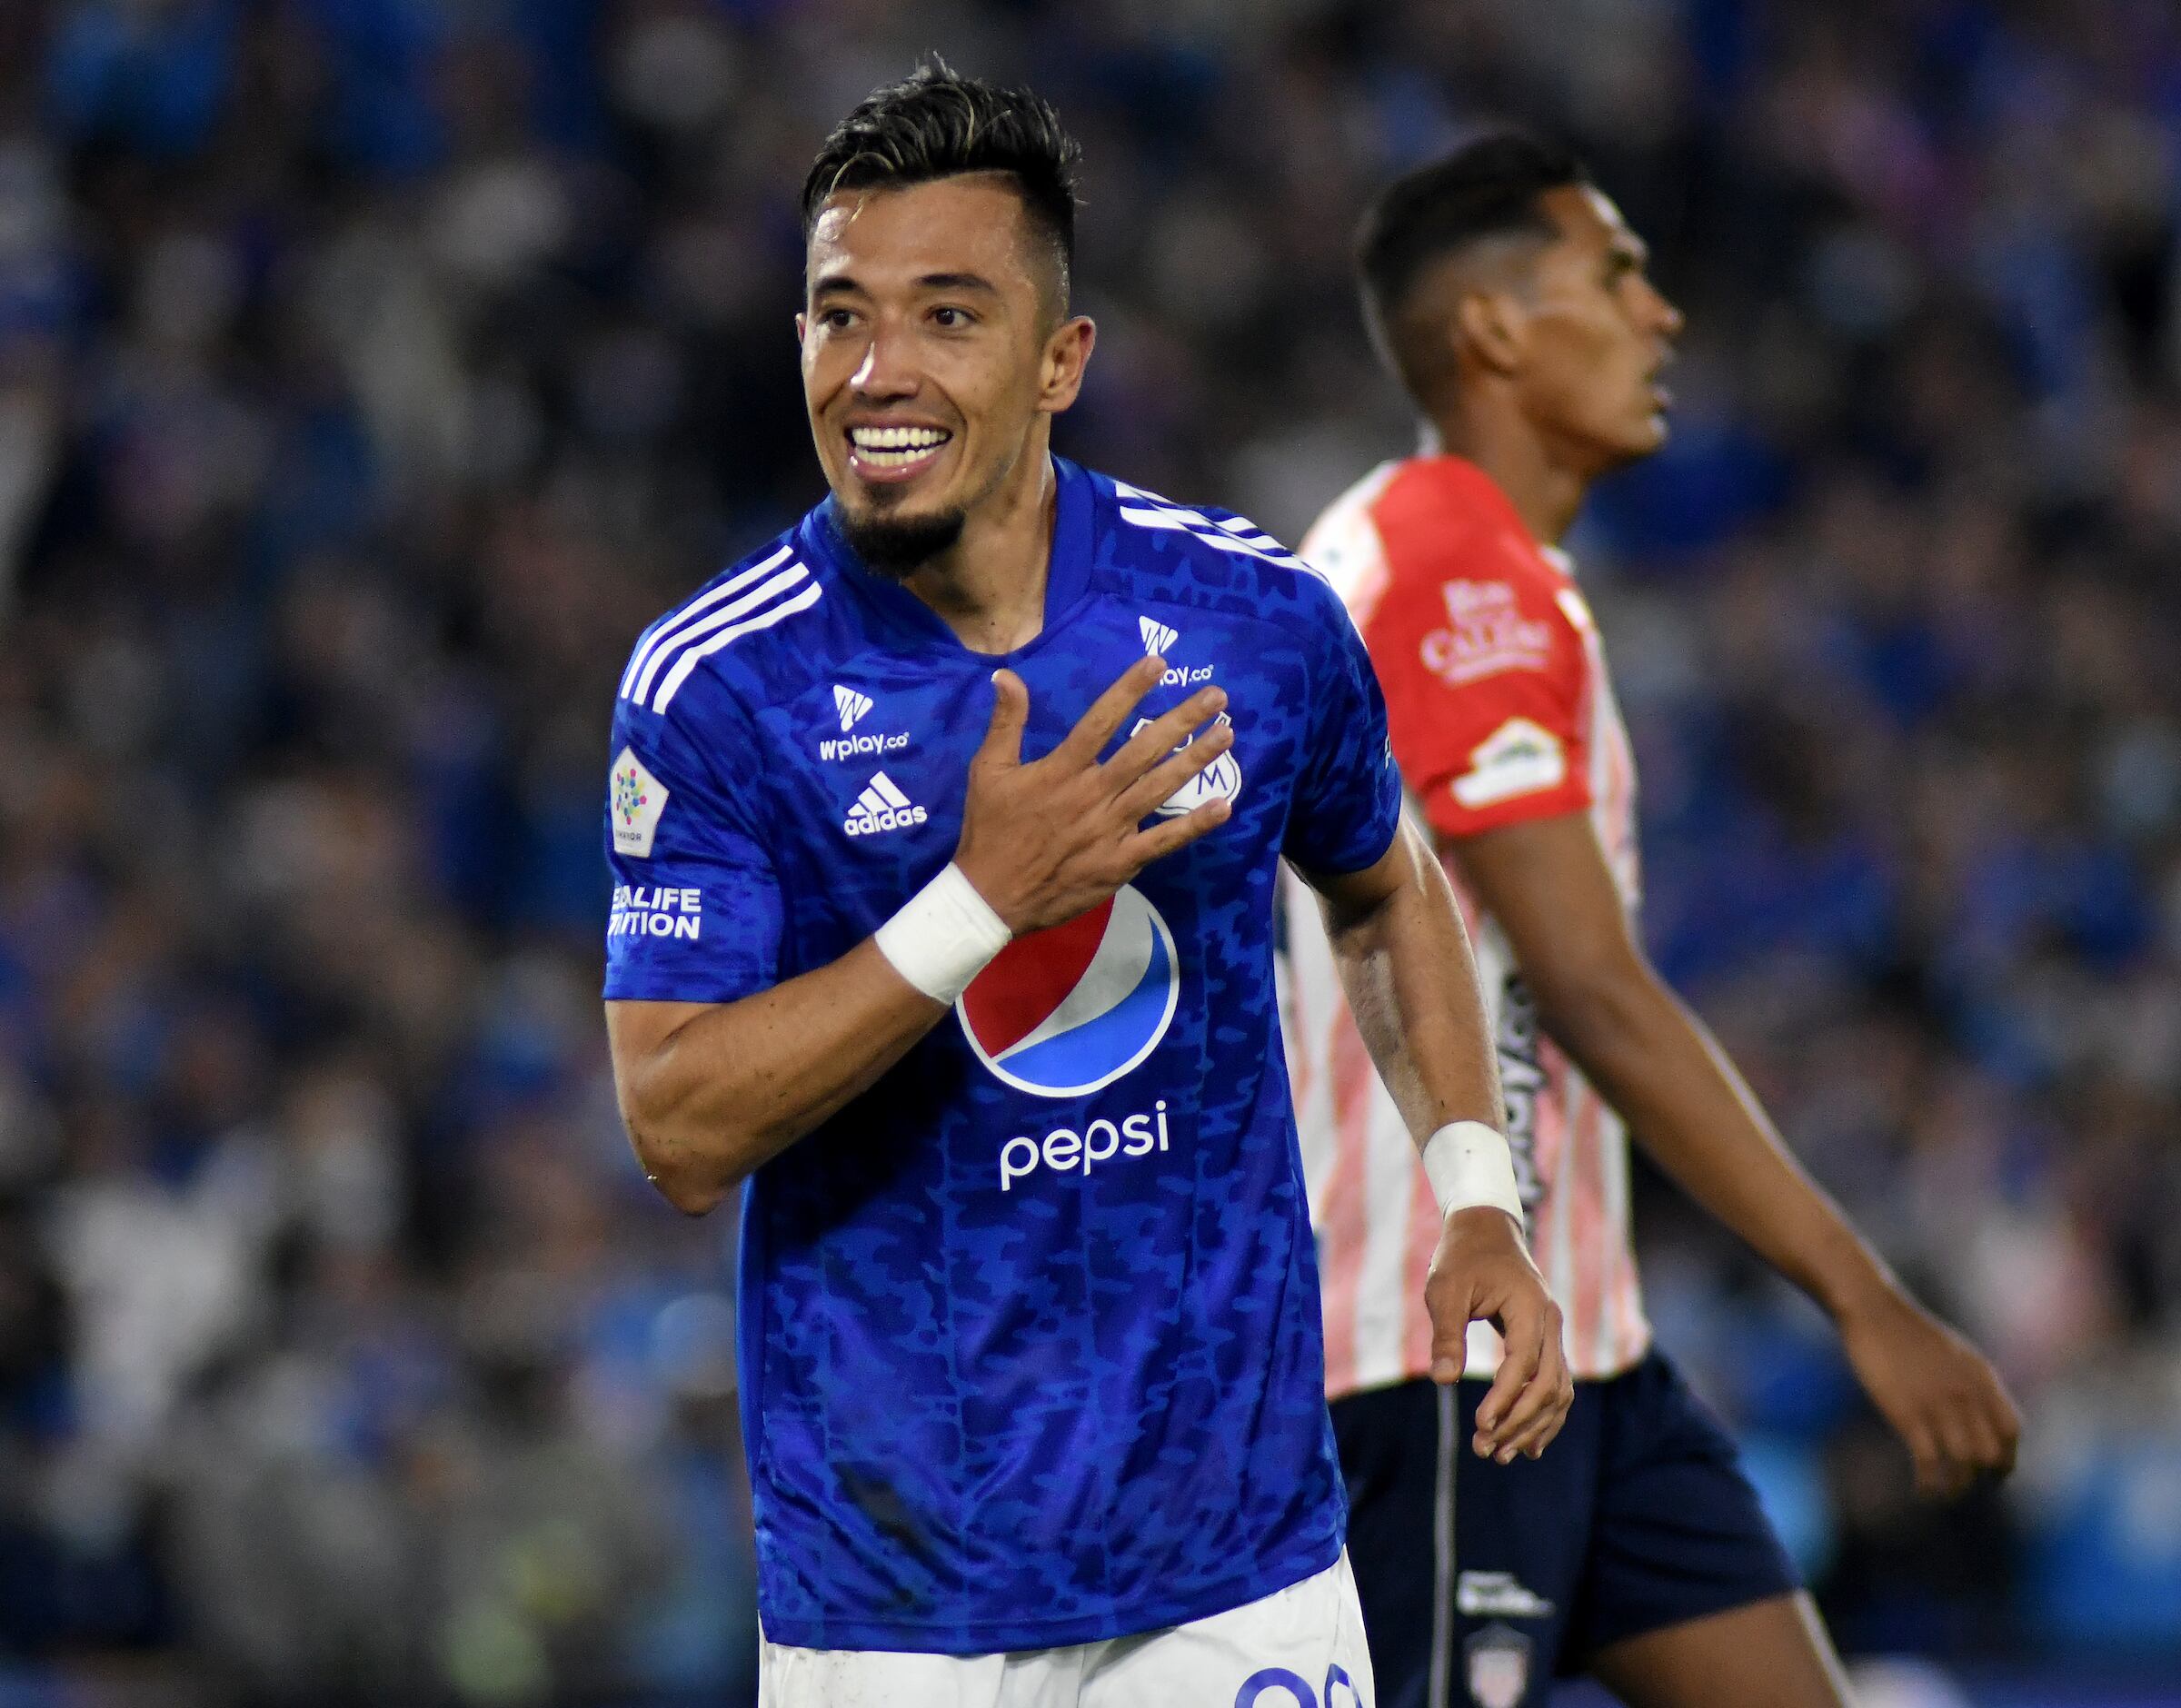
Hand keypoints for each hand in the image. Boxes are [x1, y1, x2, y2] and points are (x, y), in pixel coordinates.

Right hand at [954, 656, 1233, 933]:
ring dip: (1195, 760)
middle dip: (1182, 720)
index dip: (1130, 689)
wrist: (991, 896)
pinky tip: (1223, 807)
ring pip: (1160, 788)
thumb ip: (1006, 722)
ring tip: (1226, 735)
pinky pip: (1162, 840)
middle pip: (1144, 749)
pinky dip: (1194, 825)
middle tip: (1217, 697)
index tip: (1159, 664)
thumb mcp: (988, 771)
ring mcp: (1110, 829)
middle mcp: (1092, 794)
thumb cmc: (990, 830)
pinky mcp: (1120, 861)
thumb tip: (1006, 674)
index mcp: (1062, 770)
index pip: (1101, 720)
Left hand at [1426, 1206, 1572, 1461]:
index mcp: (1531, 1308)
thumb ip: (1446, 1333)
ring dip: (1532, 1426)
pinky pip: (1555, 1385)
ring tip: (1500, 1454)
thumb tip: (1444, 1381)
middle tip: (1485, 1449)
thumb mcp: (1445, 1289)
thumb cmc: (1461, 1257)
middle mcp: (1551, 1324)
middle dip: (1519, 1421)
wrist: (1485, 1230)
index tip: (1480, 1425)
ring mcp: (1553, 1334)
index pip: (1524, 1364)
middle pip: (1549, 1385)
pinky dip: (1544, 1416)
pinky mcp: (1546, 1342)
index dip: (1505, 1398)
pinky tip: (1525, 1445)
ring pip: (1558, 1391)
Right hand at [1838, 1285, 2019, 1497]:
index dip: (2007, 1458)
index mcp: (1982, 1378)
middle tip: (1965, 1485)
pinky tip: (1922, 1491)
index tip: (1993, 1473)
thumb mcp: (1952, 1353)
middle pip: (1991, 1453)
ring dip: (1956, 1489)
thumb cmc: (1906, 1331)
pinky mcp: (1909, 1414)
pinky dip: (1929, 1485)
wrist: (1872, 1310)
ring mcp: (1939, 1405)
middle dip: (1982, 1476)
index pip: (2011, 1430)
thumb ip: (1969, 1382)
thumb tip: (1975, 1412)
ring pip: (1964, 1465)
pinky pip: (1930, 1464)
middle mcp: (1968, 1395)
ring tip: (1942, 1495)